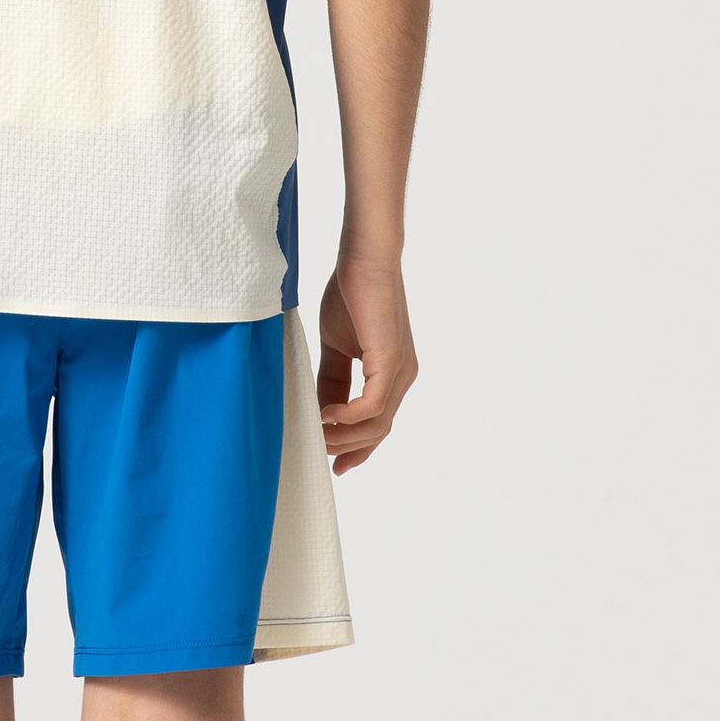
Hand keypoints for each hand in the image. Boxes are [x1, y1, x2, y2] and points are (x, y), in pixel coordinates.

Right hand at [316, 249, 417, 473]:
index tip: (334, 463)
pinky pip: (371, 407)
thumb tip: (318, 410)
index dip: (357, 448)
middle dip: (348, 450)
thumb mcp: (336, 345)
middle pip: (378, 432)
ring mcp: (399, 371)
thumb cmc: (352, 293)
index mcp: (392, 374)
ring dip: (344, 437)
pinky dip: (347, 416)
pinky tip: (325, 414)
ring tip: (317, 434)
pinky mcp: (390, 362)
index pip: (378, 424)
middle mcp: (402, 377)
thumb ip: (331, 378)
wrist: (364, 258)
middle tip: (320, 455)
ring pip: (376, 425)